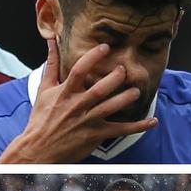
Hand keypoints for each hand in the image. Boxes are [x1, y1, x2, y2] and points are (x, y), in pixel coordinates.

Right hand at [0, 39, 158, 162]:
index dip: (93, 57)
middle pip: (99, 90)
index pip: (79, 71)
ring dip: (126, 99)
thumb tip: (52, 42)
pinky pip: (121, 130)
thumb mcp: (44, 90)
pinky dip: (138, 126)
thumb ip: (51, 65)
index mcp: (65, 93)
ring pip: (110, 108)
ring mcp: (88, 121)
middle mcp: (77, 106)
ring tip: (136, 91)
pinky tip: (152, 121)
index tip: (106, 48)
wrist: (38, 149)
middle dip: (114, 79)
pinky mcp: (96, 135)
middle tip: (124, 70)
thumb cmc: (41, 118)